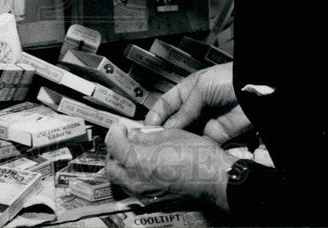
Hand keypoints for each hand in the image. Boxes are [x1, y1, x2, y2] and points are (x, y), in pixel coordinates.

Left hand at [105, 122, 235, 209]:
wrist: (215, 179)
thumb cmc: (198, 157)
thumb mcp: (168, 135)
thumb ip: (145, 135)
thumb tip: (133, 134)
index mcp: (137, 162)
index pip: (113, 144)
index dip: (115, 131)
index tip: (121, 126)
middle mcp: (137, 181)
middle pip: (111, 166)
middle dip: (114, 150)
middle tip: (123, 138)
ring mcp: (145, 195)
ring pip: (121, 180)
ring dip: (122, 164)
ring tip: (133, 151)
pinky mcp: (154, 201)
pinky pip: (134, 189)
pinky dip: (133, 176)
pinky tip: (144, 166)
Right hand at [145, 63, 250, 143]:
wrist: (252, 91)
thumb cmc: (225, 81)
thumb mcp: (199, 89)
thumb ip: (184, 110)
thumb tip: (169, 128)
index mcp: (187, 92)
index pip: (166, 104)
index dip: (155, 115)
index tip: (146, 128)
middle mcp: (194, 108)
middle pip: (174, 122)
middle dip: (164, 131)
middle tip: (152, 143)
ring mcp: (205, 122)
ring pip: (186, 134)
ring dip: (177, 141)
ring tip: (164, 150)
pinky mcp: (217, 135)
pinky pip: (201, 143)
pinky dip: (192, 148)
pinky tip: (182, 152)